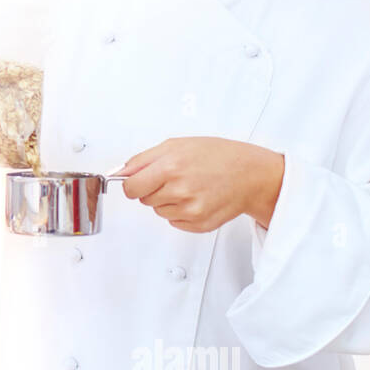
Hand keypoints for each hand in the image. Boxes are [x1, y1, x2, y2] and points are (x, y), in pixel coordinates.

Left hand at [118, 137, 284, 232]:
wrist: (250, 174)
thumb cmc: (217, 156)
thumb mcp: (176, 145)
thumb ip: (142, 159)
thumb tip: (119, 172)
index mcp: (171, 168)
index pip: (131, 189)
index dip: (134, 184)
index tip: (142, 181)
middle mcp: (180, 191)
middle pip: (144, 201)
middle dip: (154, 189)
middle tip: (176, 178)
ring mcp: (190, 210)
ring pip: (159, 212)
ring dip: (168, 201)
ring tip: (190, 187)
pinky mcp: (199, 224)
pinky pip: (174, 222)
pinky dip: (181, 212)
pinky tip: (198, 198)